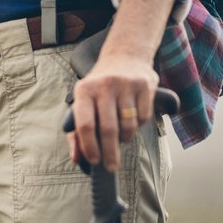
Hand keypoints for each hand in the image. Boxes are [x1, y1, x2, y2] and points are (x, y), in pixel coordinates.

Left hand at [67, 50, 158, 172]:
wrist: (125, 55)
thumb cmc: (100, 88)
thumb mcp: (84, 102)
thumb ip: (77, 132)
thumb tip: (78, 160)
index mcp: (84, 89)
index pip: (85, 124)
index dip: (89, 146)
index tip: (94, 161)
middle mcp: (105, 84)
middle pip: (108, 129)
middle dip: (110, 153)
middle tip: (111, 167)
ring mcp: (126, 83)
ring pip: (128, 126)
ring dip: (125, 139)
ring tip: (121, 137)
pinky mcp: (145, 85)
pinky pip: (143, 118)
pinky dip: (138, 126)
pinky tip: (132, 119)